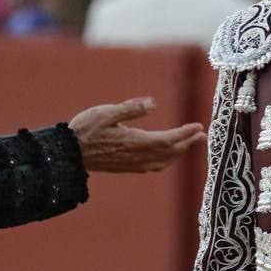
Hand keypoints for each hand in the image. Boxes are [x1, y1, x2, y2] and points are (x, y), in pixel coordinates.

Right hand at [68, 97, 204, 172]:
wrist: (69, 153)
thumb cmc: (86, 129)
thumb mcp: (107, 112)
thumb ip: (131, 109)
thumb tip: (153, 103)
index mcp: (136, 141)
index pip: (168, 139)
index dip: (185, 134)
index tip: (198, 127)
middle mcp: (137, 156)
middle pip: (170, 152)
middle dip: (187, 143)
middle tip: (201, 135)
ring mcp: (132, 164)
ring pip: (163, 161)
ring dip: (178, 153)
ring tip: (188, 145)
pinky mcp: (126, 167)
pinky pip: (153, 167)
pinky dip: (165, 161)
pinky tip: (166, 158)